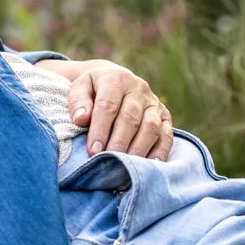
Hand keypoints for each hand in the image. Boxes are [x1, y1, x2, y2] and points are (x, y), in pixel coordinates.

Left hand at [39, 59, 174, 159]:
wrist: (115, 81)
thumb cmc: (93, 90)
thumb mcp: (80, 89)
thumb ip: (78, 102)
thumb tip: (81, 119)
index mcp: (115, 79)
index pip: (108, 105)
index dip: (100, 130)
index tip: (93, 150)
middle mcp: (138, 89)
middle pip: (130, 118)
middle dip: (118, 142)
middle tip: (108, 161)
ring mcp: (154, 103)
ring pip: (151, 127)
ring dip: (138, 148)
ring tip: (126, 165)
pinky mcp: (165, 116)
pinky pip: (167, 135)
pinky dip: (160, 151)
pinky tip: (150, 165)